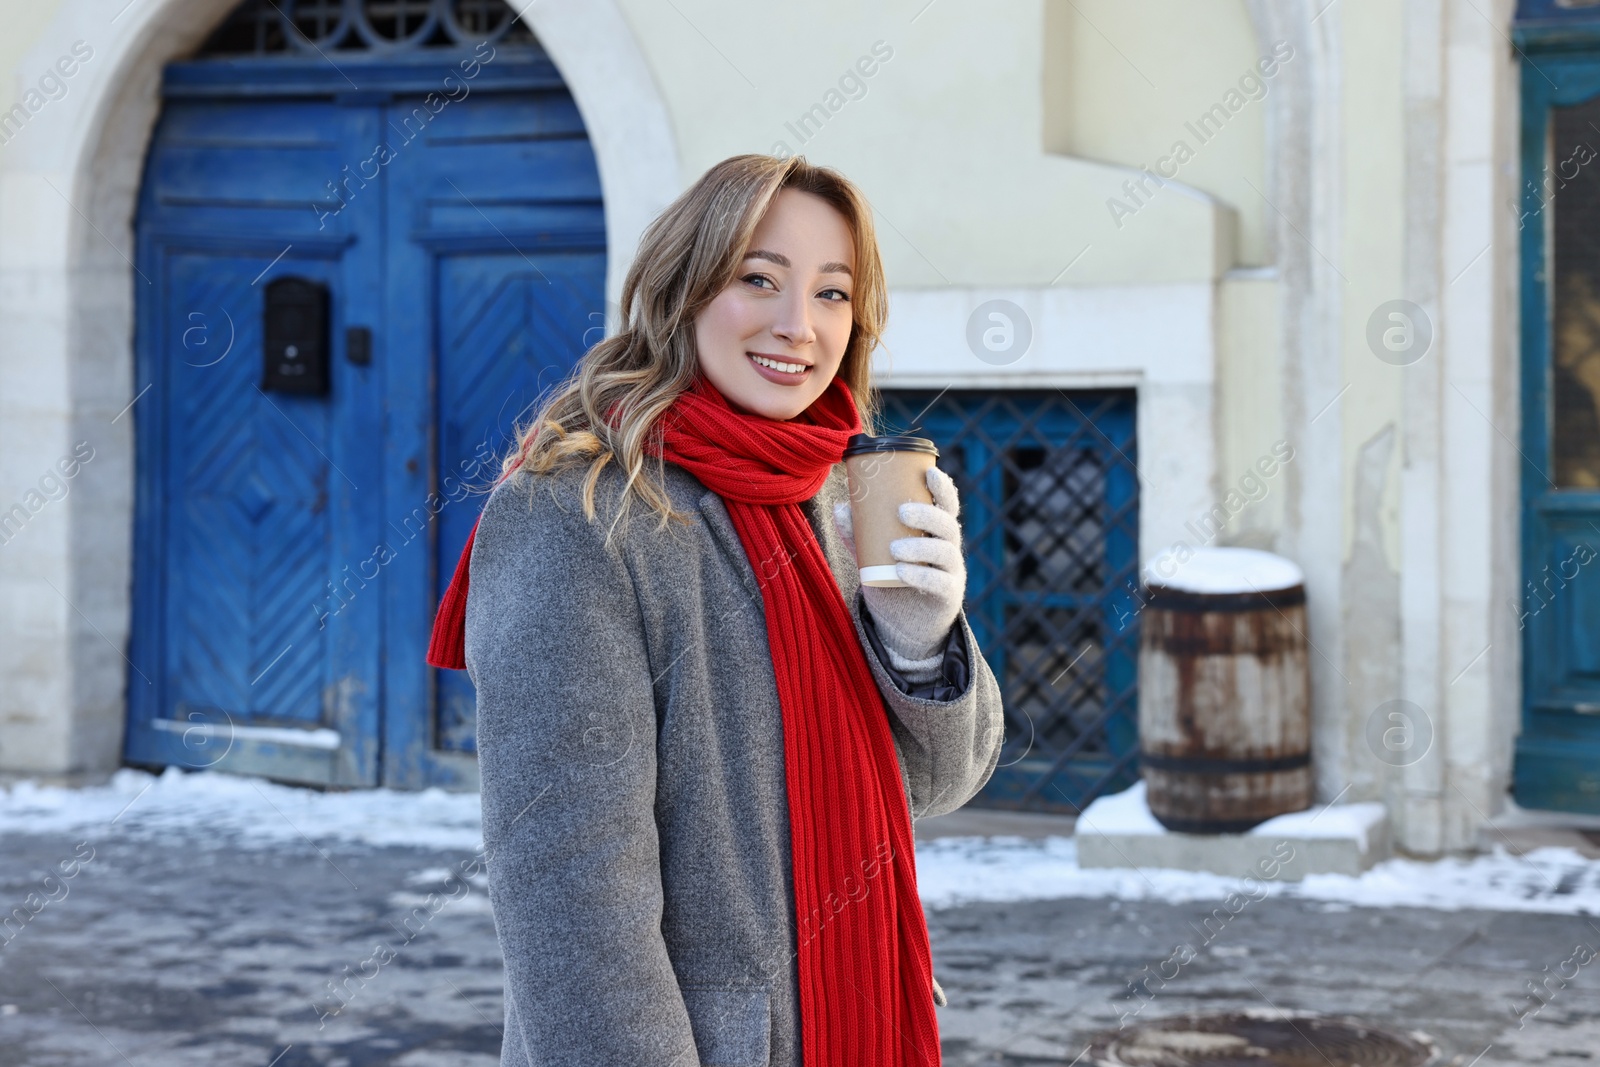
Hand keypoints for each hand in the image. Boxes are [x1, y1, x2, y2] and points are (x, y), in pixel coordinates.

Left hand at [833, 465, 965, 663]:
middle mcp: (948, 548)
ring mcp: (951, 572)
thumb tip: (840, 506)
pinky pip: (939, 583)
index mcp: (935, 531)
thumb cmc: (893, 577)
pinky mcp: (948, 596)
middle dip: (928, 515)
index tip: (929, 472)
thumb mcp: (874, 553)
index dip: (943, 487)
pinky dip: (920, 576)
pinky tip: (902, 571)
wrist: (905, 623)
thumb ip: (858, 533)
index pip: (947, 504)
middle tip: (901, 511)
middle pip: (948, 525)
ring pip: (945, 553)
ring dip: (920, 547)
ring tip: (894, 549)